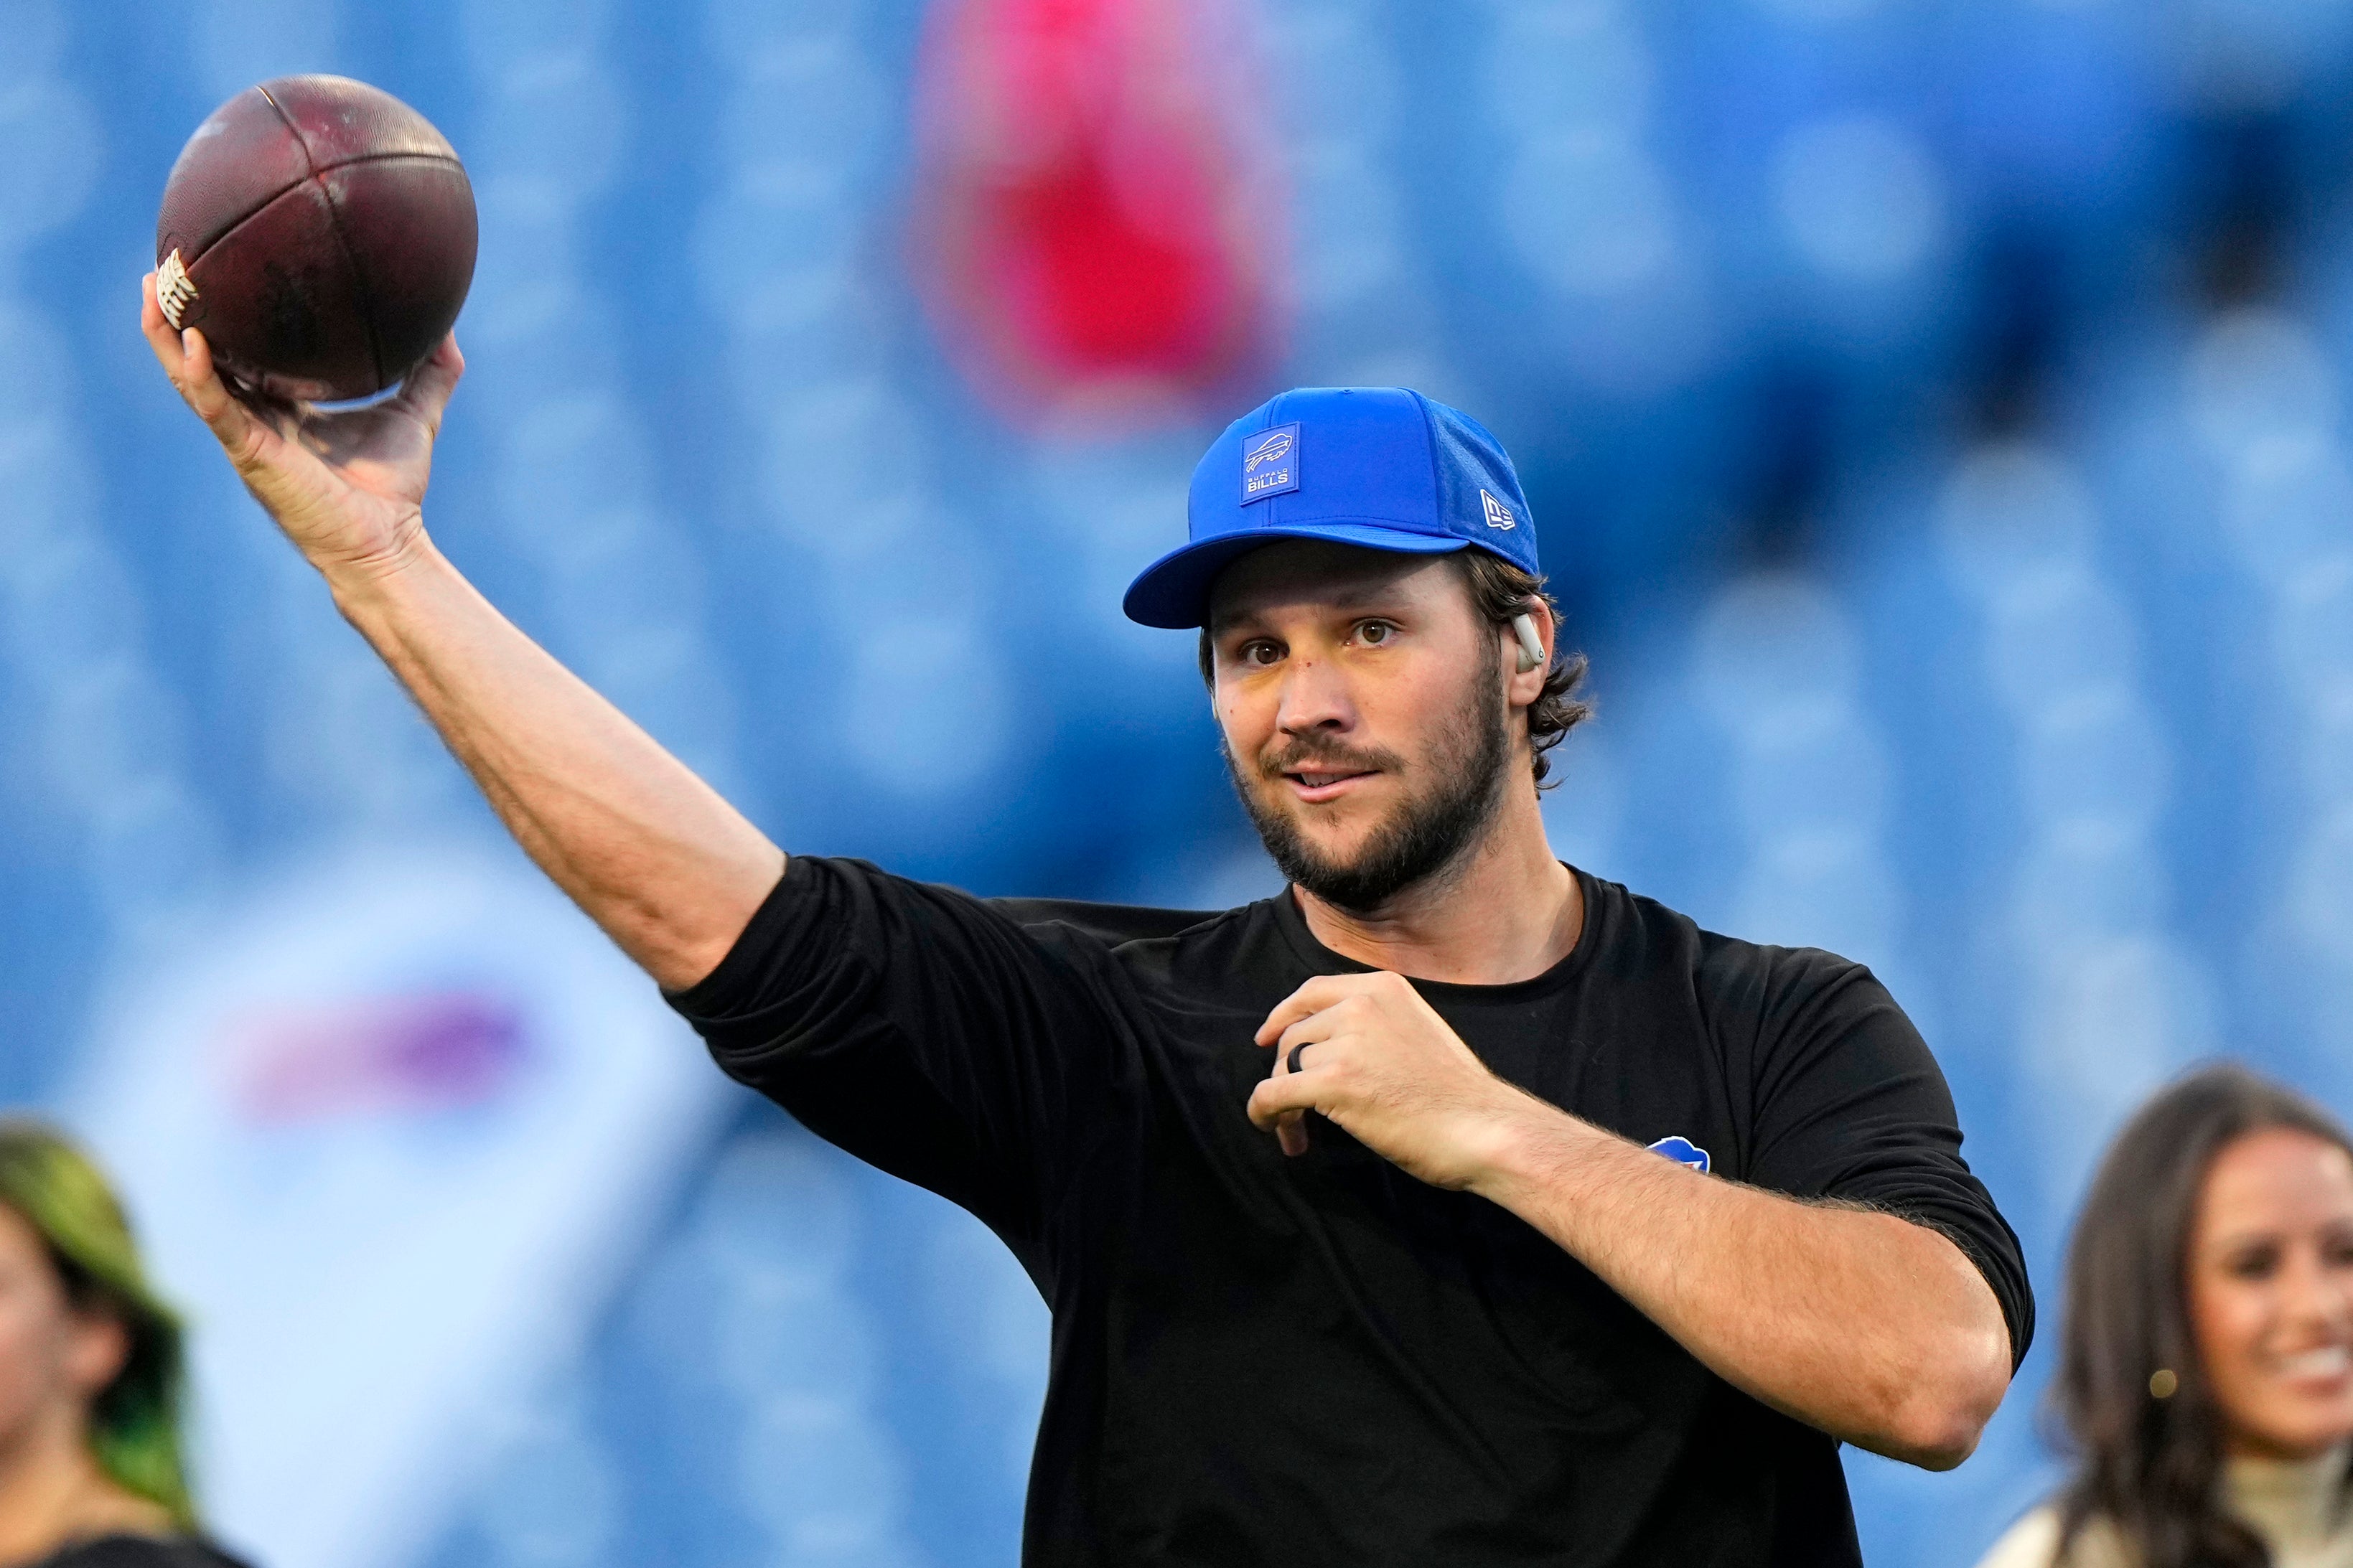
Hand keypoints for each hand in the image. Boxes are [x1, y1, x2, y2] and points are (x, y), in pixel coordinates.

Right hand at [140, 271, 460, 581]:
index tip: (216, 270)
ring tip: (152, 287)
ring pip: (189, 378)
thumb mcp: (416, 414)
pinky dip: (198, 373)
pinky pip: (214, 407)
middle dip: (176, 314)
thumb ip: (434, 371)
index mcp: (281, 409)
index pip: (242, 355)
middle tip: (164, 265)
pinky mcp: (250, 454)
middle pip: (200, 358)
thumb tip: (450, 322)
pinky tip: (190, 338)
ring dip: (164, 334)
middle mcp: (254, 419)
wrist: (387, 545)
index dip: (225, 317)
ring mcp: (245, 436)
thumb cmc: (394, 490)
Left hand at [1248, 971, 1536, 1187]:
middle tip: (1295, 1109)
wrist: (1484, 1128)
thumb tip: (1328, 1046)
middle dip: (1287, 1072)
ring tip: (1296, 1132)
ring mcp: (1346, 1042)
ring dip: (1283, 1101)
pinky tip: (1273, 1129)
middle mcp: (1360, 1006)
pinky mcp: (1333, 1082)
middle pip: (1295, 1035)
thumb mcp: (1417, 1031)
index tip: (1268, 1038)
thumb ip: (1376, 1026)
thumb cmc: (1457, 1095)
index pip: (1313, 992)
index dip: (1282, 1015)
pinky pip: (1272, 1094)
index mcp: (1383, 988)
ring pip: (1285, 1068)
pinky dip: (1263, 1113)